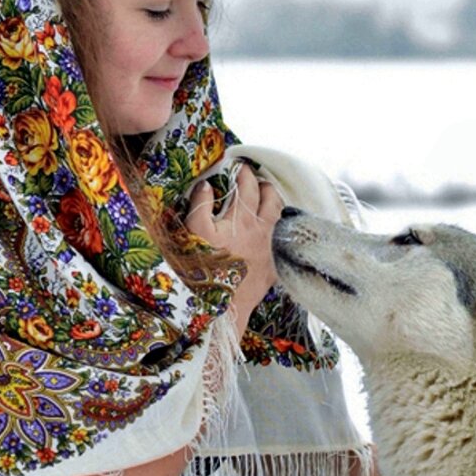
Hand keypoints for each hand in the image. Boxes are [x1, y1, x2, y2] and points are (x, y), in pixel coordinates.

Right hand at [186, 164, 282, 334]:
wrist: (221, 308)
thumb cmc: (203, 270)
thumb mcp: (193, 232)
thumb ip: (199, 205)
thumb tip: (206, 185)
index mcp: (242, 219)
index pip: (248, 185)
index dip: (243, 172)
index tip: (237, 167)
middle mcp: (262, 230)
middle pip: (271, 196)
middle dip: (263, 183)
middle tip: (254, 180)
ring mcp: (271, 247)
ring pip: (280, 215)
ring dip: (273, 202)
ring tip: (265, 198)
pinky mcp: (274, 265)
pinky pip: (282, 239)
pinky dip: (278, 227)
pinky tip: (271, 228)